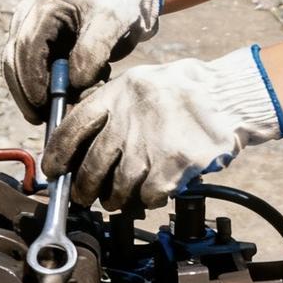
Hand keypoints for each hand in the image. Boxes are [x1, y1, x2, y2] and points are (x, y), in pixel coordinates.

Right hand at [2, 0, 161, 123]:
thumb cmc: (117, 6)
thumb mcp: (112, 24)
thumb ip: (92, 52)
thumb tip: (73, 84)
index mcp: (43, 6)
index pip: (26, 46)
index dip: (31, 78)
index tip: (44, 105)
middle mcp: (27, 18)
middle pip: (13, 61)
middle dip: (27, 93)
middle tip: (43, 119)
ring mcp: (26, 32)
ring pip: (16, 71)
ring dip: (32, 96)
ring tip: (56, 112)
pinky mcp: (33, 47)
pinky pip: (28, 75)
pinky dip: (41, 92)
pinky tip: (62, 101)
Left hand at [42, 45, 282, 209]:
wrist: (229, 96)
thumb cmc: (187, 89)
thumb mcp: (141, 82)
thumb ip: (114, 106)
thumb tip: (86, 139)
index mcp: (118, 94)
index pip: (73, 127)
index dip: (58, 154)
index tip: (53, 170)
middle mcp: (129, 118)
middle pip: (92, 166)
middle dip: (84, 188)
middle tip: (84, 196)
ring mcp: (151, 143)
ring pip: (118, 187)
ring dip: (115, 199)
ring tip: (118, 200)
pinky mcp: (173, 165)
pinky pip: (148, 195)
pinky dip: (146, 200)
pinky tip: (151, 194)